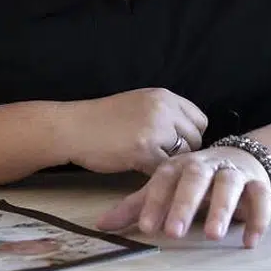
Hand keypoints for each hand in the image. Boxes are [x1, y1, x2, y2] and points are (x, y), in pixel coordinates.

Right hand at [55, 88, 207, 173]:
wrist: (71, 128)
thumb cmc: (100, 120)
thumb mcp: (137, 104)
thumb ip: (164, 113)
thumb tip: (187, 134)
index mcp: (163, 96)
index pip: (199, 120)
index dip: (189, 135)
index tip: (175, 143)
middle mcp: (163, 109)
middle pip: (195, 139)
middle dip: (181, 151)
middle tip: (159, 156)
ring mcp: (155, 130)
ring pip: (182, 157)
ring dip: (169, 163)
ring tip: (147, 162)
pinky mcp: (144, 151)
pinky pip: (163, 170)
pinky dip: (154, 174)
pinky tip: (137, 168)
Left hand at [96, 146, 270, 247]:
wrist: (240, 160)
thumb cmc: (193, 181)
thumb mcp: (165, 190)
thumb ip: (137, 207)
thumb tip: (100, 225)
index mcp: (178, 166)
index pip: (163, 181)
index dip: (154, 202)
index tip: (146, 227)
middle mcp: (205, 165)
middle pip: (194, 179)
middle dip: (183, 204)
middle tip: (173, 232)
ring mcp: (233, 171)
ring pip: (228, 185)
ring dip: (221, 209)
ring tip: (212, 236)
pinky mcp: (258, 183)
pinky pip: (261, 197)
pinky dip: (257, 218)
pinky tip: (248, 241)